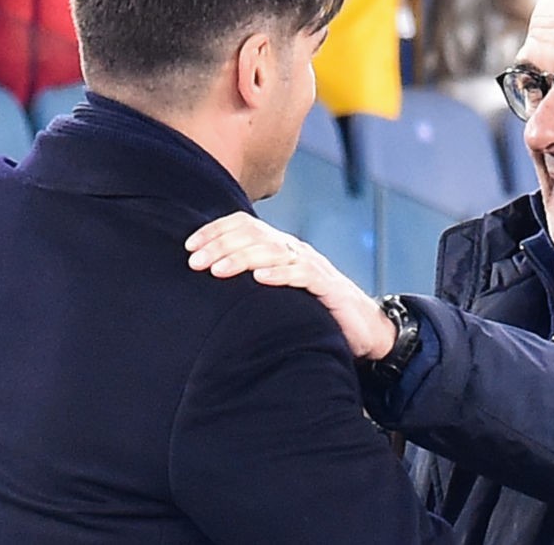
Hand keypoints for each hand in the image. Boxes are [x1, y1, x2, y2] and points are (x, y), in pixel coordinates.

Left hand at [184, 212, 396, 359]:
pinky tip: (260, 279)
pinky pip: (302, 274)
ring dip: (242, 259)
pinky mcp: (328, 286)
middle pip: (255, 235)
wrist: (364, 328)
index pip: (245, 225)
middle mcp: (294, 250)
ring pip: (274, 251)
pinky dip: (280, 274)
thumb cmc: (316, 310)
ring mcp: (312, 266)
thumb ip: (253, 279)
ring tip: (218, 270)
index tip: (189, 246)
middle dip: (221, 245)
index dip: (216, 231)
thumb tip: (211, 279)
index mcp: (280, 247)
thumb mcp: (279, 291)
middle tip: (196, 262)